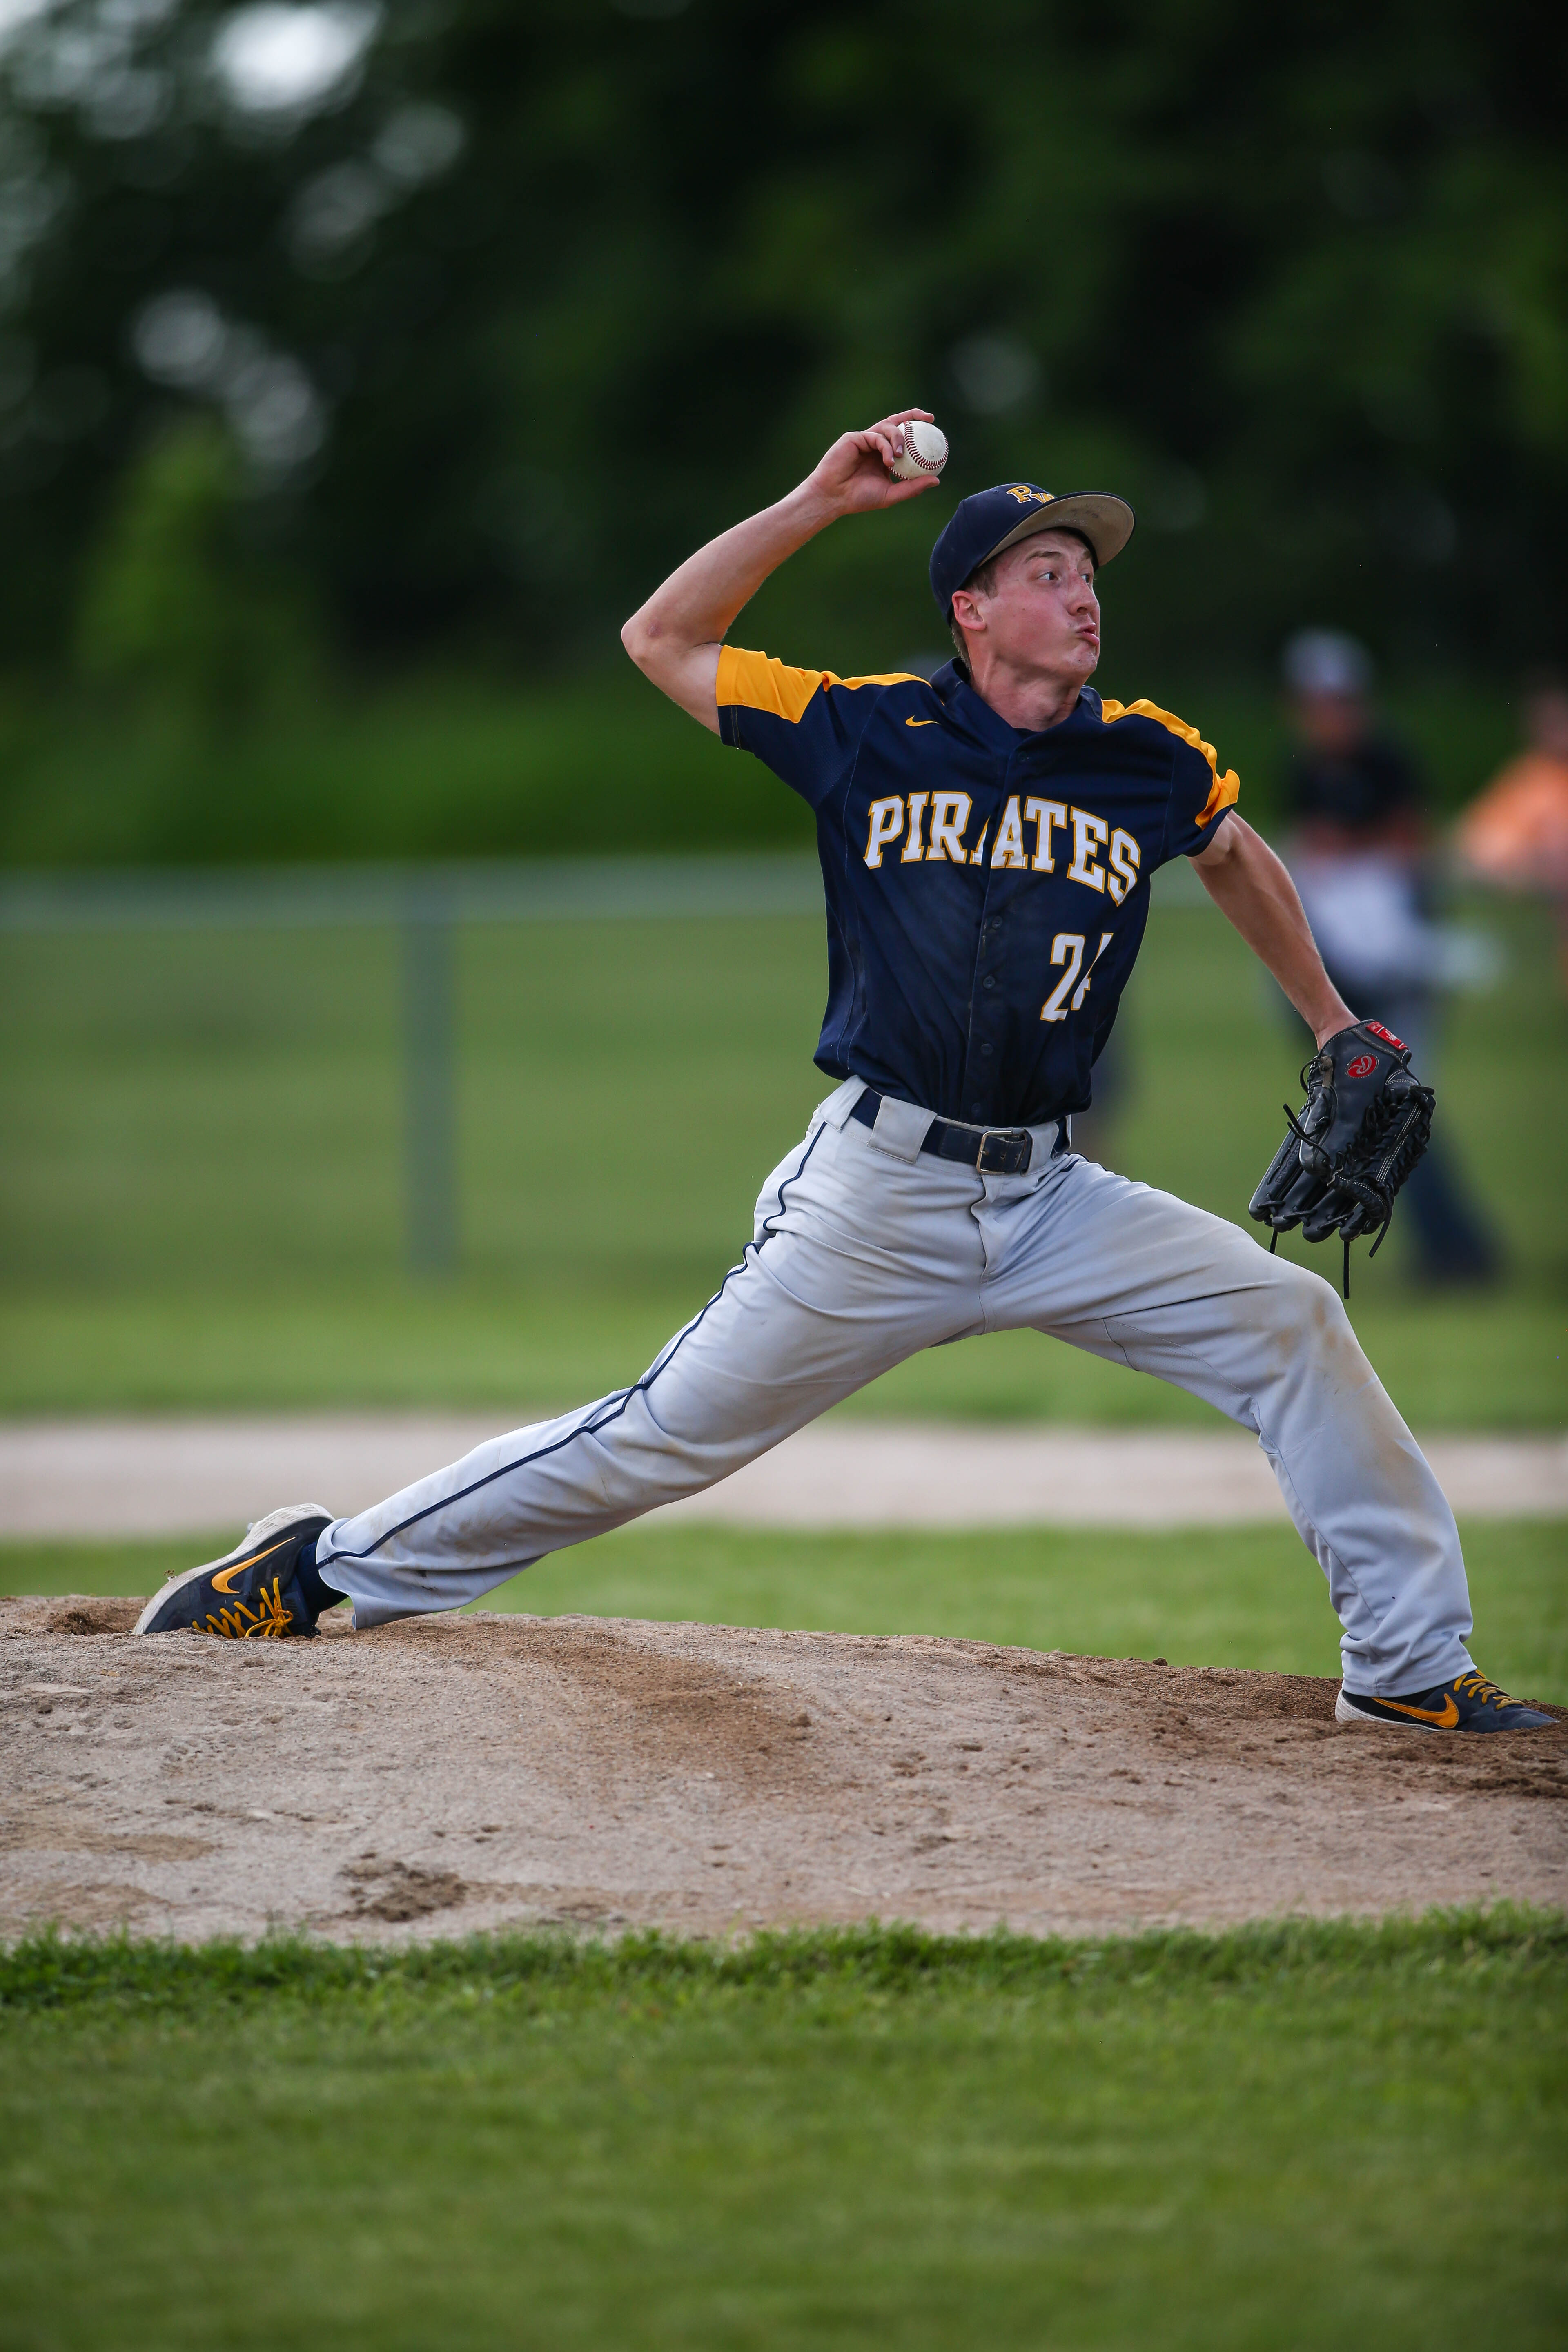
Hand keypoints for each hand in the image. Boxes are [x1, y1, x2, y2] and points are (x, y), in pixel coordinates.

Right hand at [800, 410, 942, 517]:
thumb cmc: (858, 498)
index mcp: (883, 456)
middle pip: (896, 422)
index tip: (935, 431)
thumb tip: (936, 481)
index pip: (902, 438)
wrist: (833, 497)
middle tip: (929, 419)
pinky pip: (875, 436)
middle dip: (913, 415)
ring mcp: (864, 439)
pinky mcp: (854, 437)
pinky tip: (889, 461)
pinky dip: (885, 447)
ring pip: (887, 426)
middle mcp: (874, 445)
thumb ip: (912, 487)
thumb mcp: (890, 495)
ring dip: (898, 437)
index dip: (918, 431)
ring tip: (900, 455)